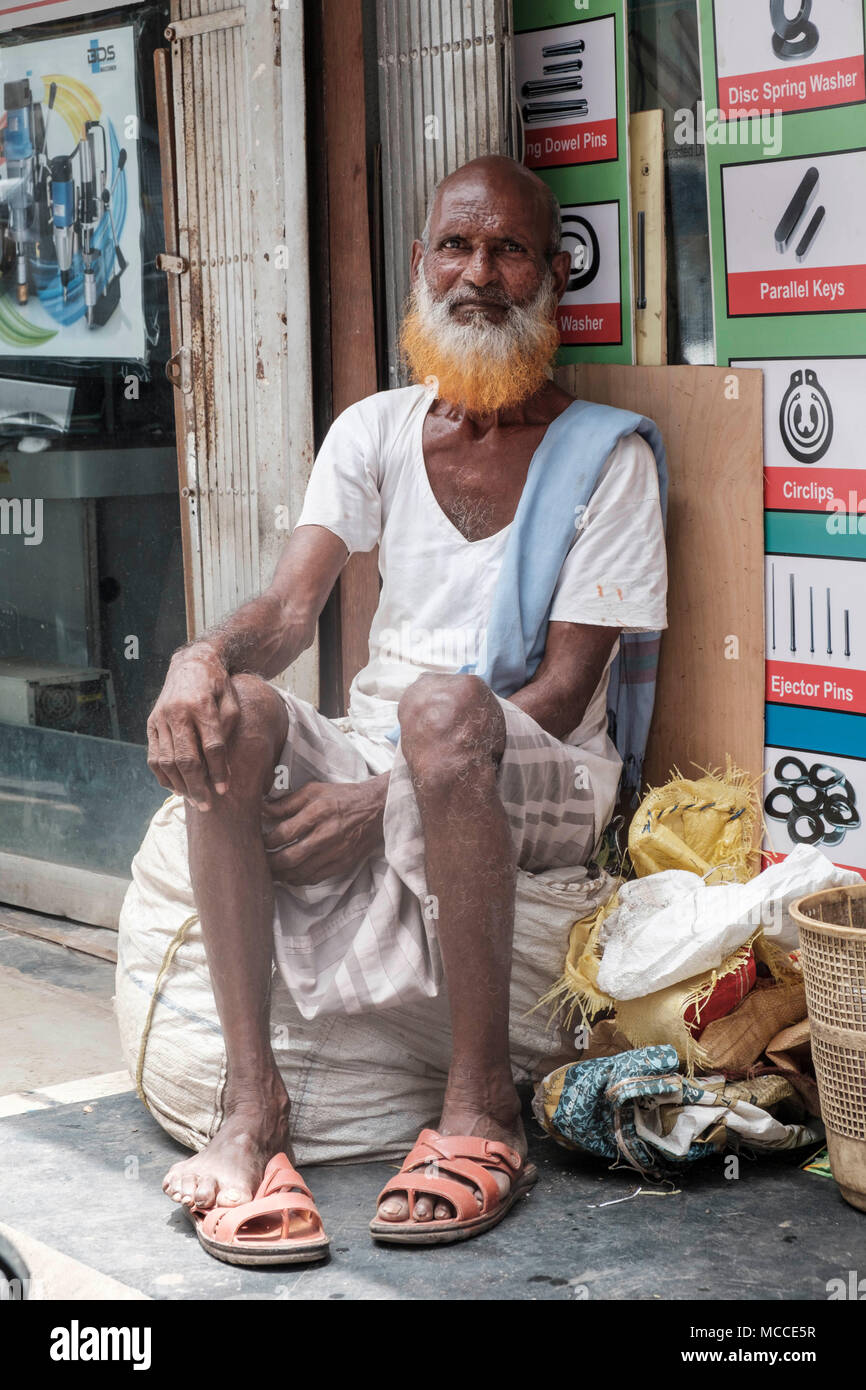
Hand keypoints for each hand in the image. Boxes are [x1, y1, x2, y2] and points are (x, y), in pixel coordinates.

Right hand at [146, 644, 239, 809]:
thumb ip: (227, 733)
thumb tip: (222, 769)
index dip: (218, 771)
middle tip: (207, 806)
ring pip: (166, 761)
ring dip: (179, 785)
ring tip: (193, 799)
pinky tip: (175, 788)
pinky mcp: (151, 724)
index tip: (224, 791)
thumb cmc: (218, 686)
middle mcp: (177, 713)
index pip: (211, 746)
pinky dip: (162, 776)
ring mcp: (160, 719)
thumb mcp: (232, 703)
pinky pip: (153, 756)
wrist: (191, 664)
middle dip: (197, 786)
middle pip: (186, 758)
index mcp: (201, 705)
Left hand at [261, 776, 387, 885]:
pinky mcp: (343, 864)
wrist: (378, 808)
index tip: (258, 841)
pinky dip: (298, 880)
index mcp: (319, 812)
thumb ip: (287, 802)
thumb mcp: (314, 790)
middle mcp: (328, 834)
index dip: (266, 841)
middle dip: (270, 862)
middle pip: (290, 857)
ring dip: (281, 875)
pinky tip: (289, 875)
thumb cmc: (343, 796)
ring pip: (301, 872)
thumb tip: (262, 810)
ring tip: (270, 871)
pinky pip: (315, 878)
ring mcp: (337, 852)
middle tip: (259, 861)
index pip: (284, 833)